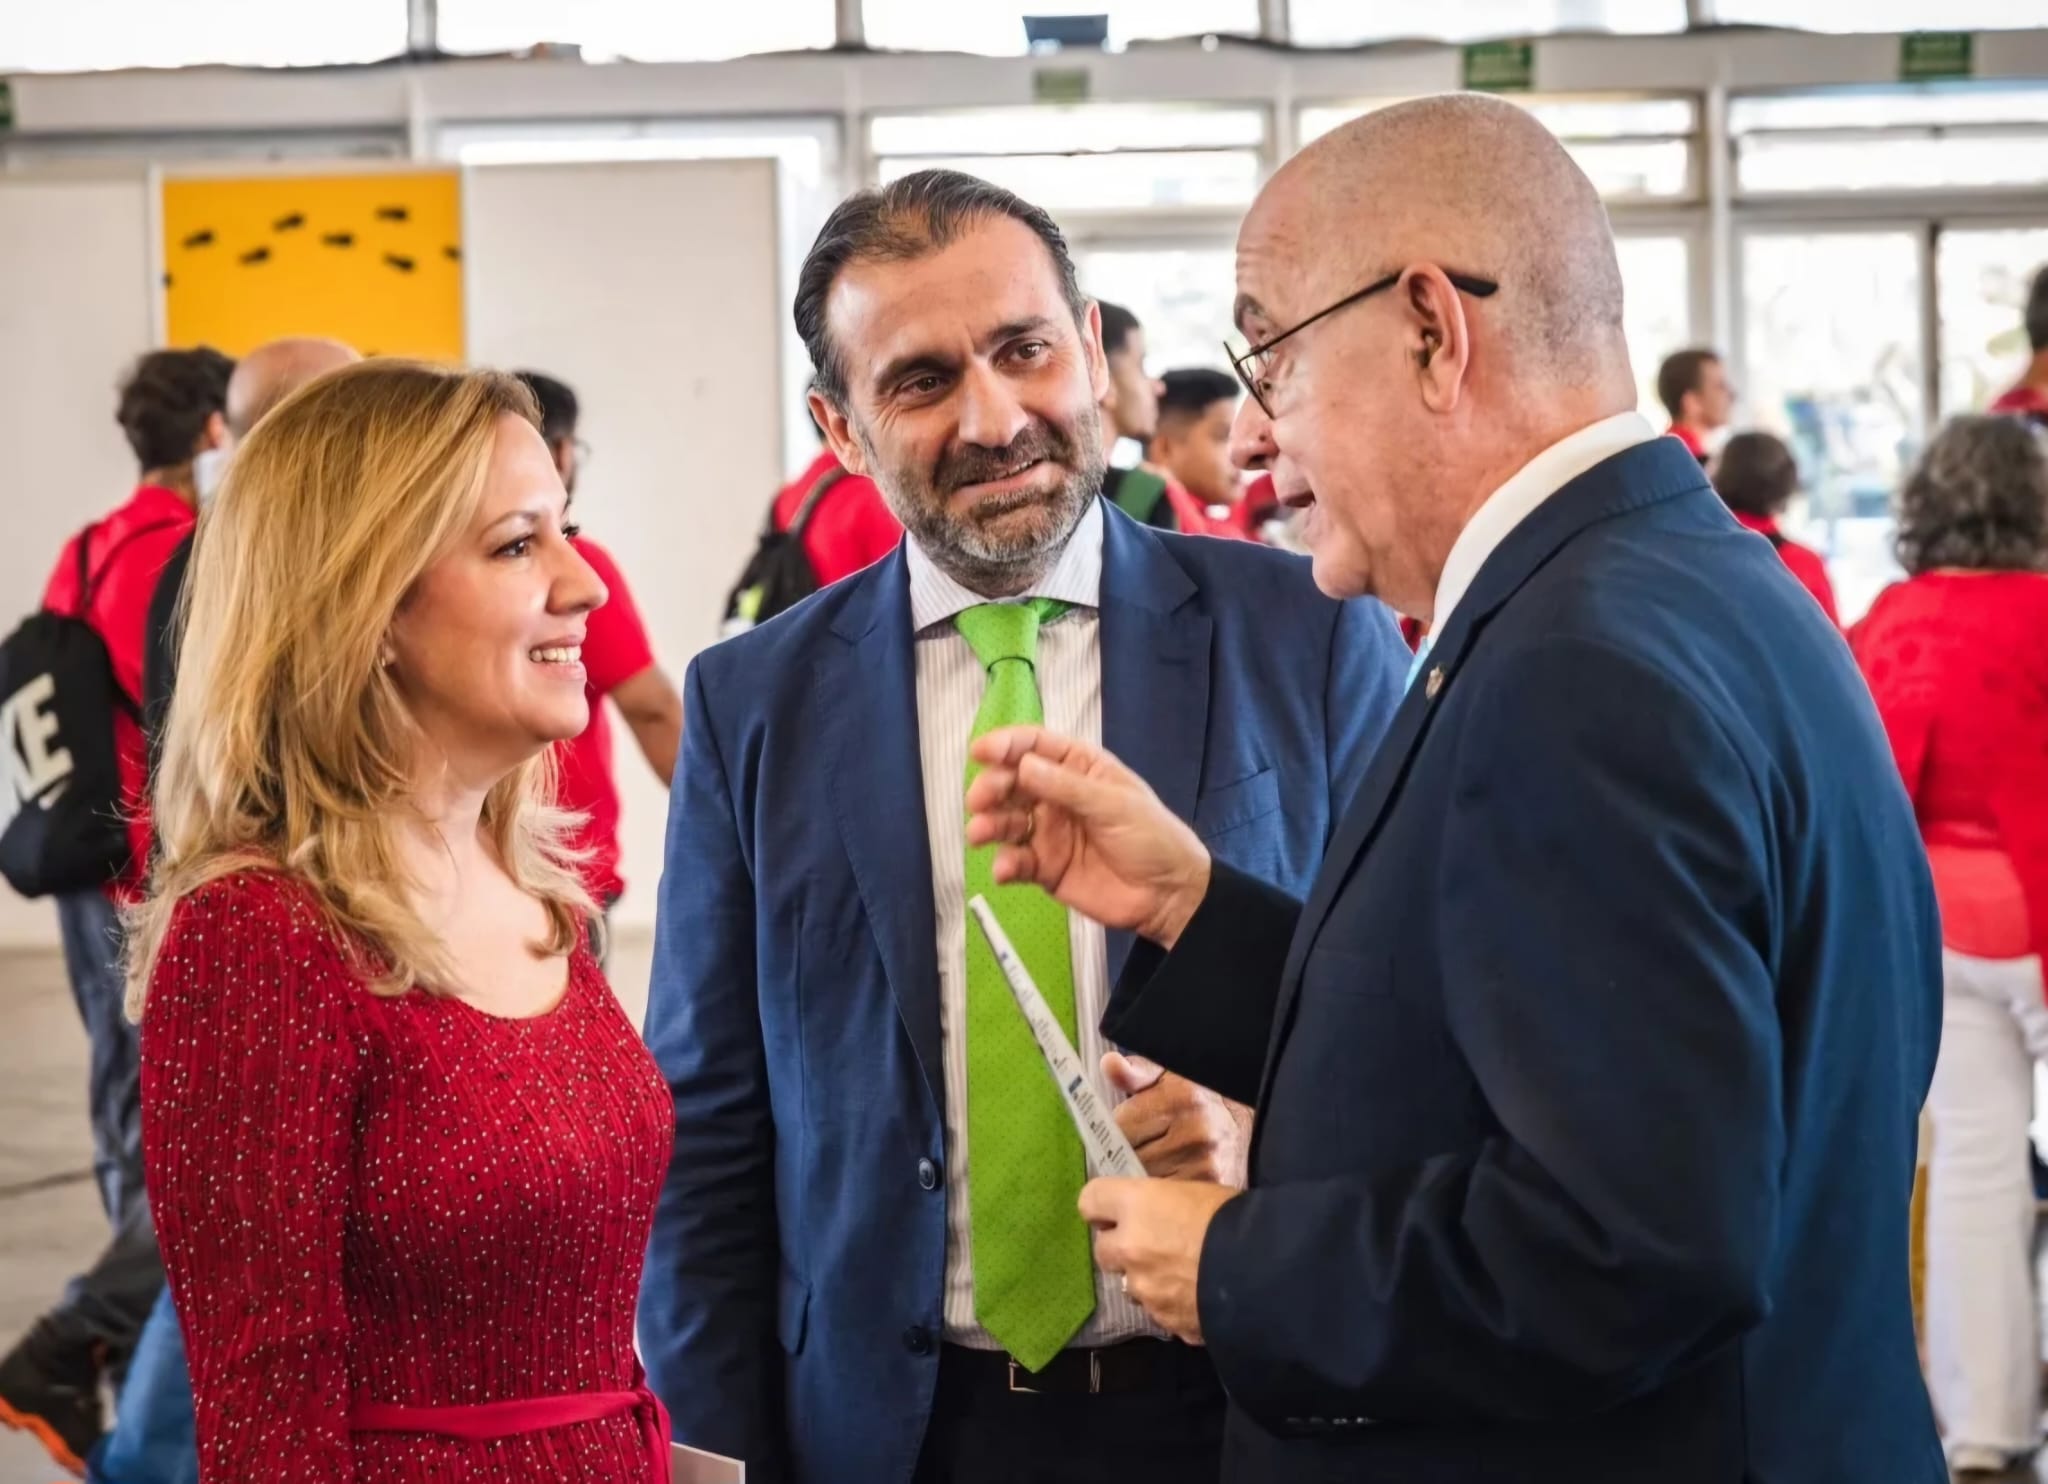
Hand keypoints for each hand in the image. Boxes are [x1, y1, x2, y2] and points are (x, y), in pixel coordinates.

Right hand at [965, 726, 1211, 948]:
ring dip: (988, 825)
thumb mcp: (1115, 805)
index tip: (980, 752)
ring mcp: (1048, 832)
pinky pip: (1015, 862)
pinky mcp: (1044, 868)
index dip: (1006, 745)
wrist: (1168, 896)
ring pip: (1006, 822)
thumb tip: (1024, 766)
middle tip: (978, 800)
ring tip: (979, 833)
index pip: (1036, 746)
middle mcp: (1057, 796)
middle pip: (1012, 783)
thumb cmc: (1152, 838)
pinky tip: (1005, 870)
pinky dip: (1004, 864)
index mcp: (1079, 768)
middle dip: (992, 787)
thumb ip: (1067, 787)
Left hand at [1081, 1177, 1239, 1343]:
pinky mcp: (1164, 1321)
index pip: (1090, 1200)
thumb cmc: (1236, 1218)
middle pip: (1102, 1250)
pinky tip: (1199, 1299)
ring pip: (1130, 1285)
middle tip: (1152, 1244)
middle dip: (1122, 1248)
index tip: (1116, 1210)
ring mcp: (1144, 1290)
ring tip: (1183, 1275)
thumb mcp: (1197, 1193)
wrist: (1266, 1272)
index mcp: (1136, 1206)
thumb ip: (1164, 1206)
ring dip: (1146, 1279)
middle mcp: (1128, 1248)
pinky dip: (1172, 1306)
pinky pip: (1159, 1312)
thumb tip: (1159, 1216)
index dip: (1102, 1207)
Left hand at [1105, 1052, 1250, 1187]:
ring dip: (1140, 1182)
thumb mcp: (1172, 1078)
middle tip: (1142, 1153)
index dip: (1118, 1131)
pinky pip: (1164, 1201)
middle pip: (1130, 1156)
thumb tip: (1110, 1064)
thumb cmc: (1203, 1103)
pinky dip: (1159, 1201)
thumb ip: (1138, 1073)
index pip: (1122, 1124)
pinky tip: (1167, 1193)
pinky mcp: (1211, 1190)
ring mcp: (1206, 1164)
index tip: (1129, 1133)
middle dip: (1127, 1157)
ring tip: (1155, 1172)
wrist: (1255, 1132)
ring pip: (1144, 1182)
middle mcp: (1196, 1129)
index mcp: (1182, 1095)